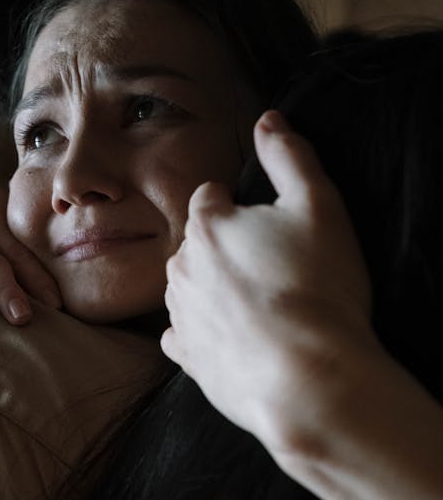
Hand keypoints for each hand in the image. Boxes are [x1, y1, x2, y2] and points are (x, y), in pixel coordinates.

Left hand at [161, 110, 376, 455]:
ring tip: (261, 307)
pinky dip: (204, 333)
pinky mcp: (186, 359)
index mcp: (208, 225)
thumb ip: (290, 157)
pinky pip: (184, 336)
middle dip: (226, 250)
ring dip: (215, 291)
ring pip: (190, 289)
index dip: (242, 207)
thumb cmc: (319, 289)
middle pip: (198, 244)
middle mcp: (180, 268)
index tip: (270, 228)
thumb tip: (267, 120)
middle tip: (274, 270)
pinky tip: (235, 339)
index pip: (211, 197)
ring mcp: (179, 316)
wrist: (307, 378)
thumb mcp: (320, 206)